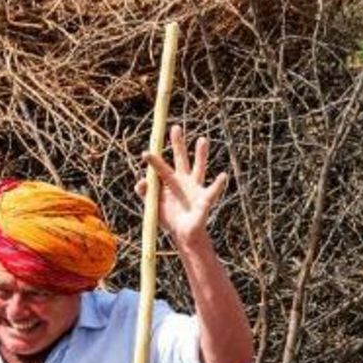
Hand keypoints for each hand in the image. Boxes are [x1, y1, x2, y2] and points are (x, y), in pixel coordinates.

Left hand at [137, 124, 226, 245]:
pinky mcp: (205, 200)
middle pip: (181, 159)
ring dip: (200, 155)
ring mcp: (196, 188)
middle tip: (175, 128)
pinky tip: (222, 176)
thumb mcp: (154, 206)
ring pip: (199, 168)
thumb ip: (146, 193)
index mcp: (170, 182)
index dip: (154, 160)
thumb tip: (140, 182)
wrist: (185, 234)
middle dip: (178, 144)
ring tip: (202, 140)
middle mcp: (184, 181)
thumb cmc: (170, 219)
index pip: (161, 168)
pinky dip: (218, 184)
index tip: (146, 153)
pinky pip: (213, 191)